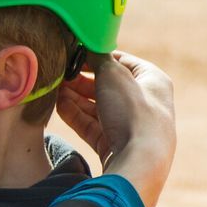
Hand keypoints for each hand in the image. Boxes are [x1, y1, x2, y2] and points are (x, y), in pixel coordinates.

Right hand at [56, 50, 176, 206]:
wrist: (139, 161)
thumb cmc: (133, 112)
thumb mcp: (114, 74)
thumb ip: (98, 58)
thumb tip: (87, 45)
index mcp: (152, 80)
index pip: (122, 61)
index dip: (97, 56)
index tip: (74, 53)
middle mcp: (143, 102)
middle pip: (106, 85)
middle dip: (81, 79)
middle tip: (60, 73)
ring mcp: (128, 124)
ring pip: (96, 105)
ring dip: (74, 97)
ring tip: (54, 88)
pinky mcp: (114, 143)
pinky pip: (91, 125)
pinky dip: (75, 114)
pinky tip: (57, 105)